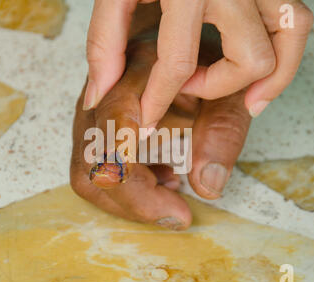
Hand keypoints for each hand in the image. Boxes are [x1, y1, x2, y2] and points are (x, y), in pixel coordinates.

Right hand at [71, 39, 251, 229]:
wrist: (185, 35)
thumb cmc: (207, 62)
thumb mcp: (227, 94)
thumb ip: (221, 135)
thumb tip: (205, 188)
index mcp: (131, 82)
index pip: (114, 149)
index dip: (140, 192)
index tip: (179, 212)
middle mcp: (102, 95)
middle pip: (92, 169)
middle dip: (132, 203)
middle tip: (174, 214)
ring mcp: (93, 108)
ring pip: (86, 172)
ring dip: (125, 197)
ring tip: (168, 191)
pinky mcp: (96, 120)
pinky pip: (93, 164)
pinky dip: (124, 184)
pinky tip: (161, 176)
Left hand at [84, 0, 312, 126]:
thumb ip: (104, 41)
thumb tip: (99, 92)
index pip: (179, 62)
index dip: (160, 99)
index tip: (148, 118)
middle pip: (248, 60)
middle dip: (216, 86)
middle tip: (188, 86)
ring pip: (288, 39)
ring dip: (268, 78)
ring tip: (246, 100)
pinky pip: (297, 21)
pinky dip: (288, 55)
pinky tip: (264, 79)